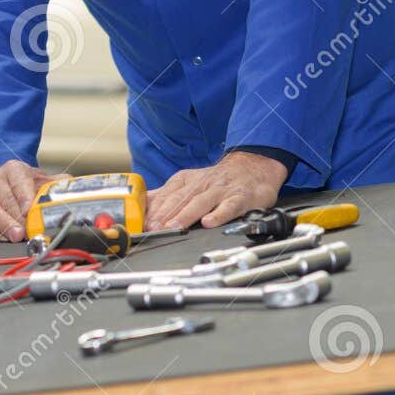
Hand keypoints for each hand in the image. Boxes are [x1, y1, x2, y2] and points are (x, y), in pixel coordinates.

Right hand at [0, 159, 60, 242]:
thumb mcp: (41, 180)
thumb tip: (74, 191)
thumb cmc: (23, 185)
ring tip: (15, 237)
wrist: (0, 184)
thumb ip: (57, 185)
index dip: (24, 196)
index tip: (29, 210)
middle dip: (16, 218)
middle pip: (4, 200)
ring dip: (3, 226)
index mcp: (13, 169)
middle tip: (26, 231)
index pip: (19, 181)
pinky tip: (2, 238)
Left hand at [144, 151, 288, 230]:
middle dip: (165, 214)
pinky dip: (219, 214)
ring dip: (185, 215)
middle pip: (180, 199)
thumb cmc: (218, 180)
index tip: (142, 223)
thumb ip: (166, 195)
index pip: (167, 195)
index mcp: (187, 181)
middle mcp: (202, 184)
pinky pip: (229, 206)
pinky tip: (209, 222)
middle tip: (153, 228)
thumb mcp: (189, 183)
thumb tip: (141, 205)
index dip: (154, 210)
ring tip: (173, 227)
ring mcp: (221, 190)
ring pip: (200, 202)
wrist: (253, 167)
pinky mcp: (239, 197)